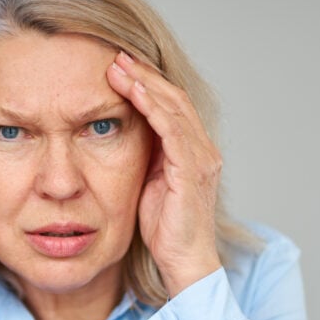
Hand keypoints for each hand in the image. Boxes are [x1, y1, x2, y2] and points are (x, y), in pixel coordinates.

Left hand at [106, 52, 221, 296]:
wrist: (183, 263)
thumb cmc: (165, 230)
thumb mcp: (149, 185)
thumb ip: (144, 158)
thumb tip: (121, 135)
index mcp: (193, 152)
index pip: (171, 106)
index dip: (147, 83)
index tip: (119, 67)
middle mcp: (203, 150)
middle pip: (174, 98)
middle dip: (144, 75)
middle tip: (115, 56)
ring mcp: (201, 159)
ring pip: (174, 108)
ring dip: (146, 84)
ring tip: (119, 67)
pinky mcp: (193, 171)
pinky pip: (173, 130)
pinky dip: (154, 108)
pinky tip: (135, 93)